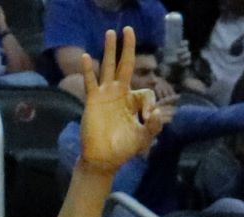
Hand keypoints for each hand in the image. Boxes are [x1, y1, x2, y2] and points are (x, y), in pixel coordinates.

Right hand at [75, 29, 168, 175]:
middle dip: (127, 48)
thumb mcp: (144, 137)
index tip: (149, 117)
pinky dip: (88, 70)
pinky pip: (91, 82)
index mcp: (132, 102)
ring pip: (108, 67)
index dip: (150, 103)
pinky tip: (85, 57)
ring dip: (109, 50)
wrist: (103, 159)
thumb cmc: (123, 149)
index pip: (145, 91)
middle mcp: (119, 94)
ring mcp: (105, 96)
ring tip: (110, 33)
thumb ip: (154, 125)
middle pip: (124, 65)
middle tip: (128, 30)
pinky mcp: (92, 101)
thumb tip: (158, 112)